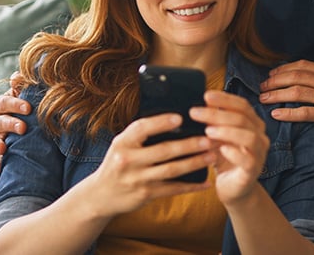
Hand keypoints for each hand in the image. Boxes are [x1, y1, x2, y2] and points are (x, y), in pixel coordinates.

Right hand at [0, 71, 31, 172]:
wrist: (36, 125)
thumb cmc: (30, 106)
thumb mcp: (28, 94)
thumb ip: (23, 85)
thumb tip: (18, 75)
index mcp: (2, 105)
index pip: (3, 102)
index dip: (13, 104)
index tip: (28, 108)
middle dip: (9, 124)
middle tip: (23, 128)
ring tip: (3, 148)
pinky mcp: (2, 154)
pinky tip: (0, 167)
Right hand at [77, 113, 214, 217]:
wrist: (100, 195)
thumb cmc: (118, 163)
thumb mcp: (121, 145)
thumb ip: (141, 134)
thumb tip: (174, 118)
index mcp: (122, 143)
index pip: (142, 128)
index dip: (161, 122)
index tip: (180, 117)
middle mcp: (128, 160)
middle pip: (163, 150)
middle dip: (189, 145)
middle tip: (208, 139)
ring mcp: (137, 179)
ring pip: (171, 170)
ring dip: (194, 163)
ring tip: (212, 155)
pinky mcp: (145, 194)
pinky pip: (172, 189)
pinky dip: (191, 186)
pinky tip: (206, 182)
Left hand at [189, 91, 267, 206]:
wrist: (232, 188)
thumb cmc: (224, 159)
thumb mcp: (217, 137)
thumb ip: (213, 121)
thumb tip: (199, 102)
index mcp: (252, 124)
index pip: (242, 105)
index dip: (225, 99)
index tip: (205, 96)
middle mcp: (259, 136)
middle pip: (243, 119)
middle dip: (218, 114)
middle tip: (195, 112)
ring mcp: (259, 154)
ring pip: (250, 137)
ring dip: (227, 131)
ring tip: (207, 131)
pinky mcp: (253, 171)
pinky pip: (248, 160)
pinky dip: (235, 153)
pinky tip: (221, 149)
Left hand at [258, 60, 313, 147]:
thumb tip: (307, 84)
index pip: (303, 66)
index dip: (284, 69)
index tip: (271, 75)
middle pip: (296, 76)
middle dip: (275, 81)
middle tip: (262, 87)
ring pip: (297, 91)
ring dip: (277, 95)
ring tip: (263, 99)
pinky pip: (305, 112)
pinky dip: (289, 113)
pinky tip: (277, 115)